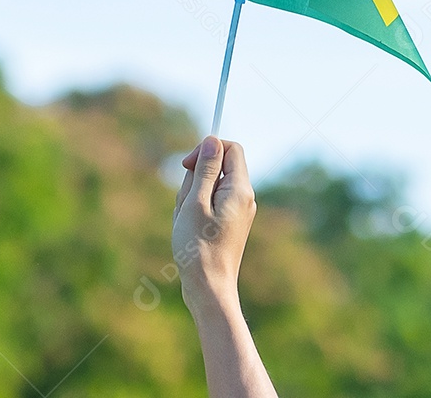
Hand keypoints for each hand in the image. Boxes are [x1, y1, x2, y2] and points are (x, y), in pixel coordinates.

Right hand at [172, 136, 256, 312]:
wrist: (209, 289)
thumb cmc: (198, 247)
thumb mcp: (195, 202)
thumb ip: (206, 169)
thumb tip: (213, 140)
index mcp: (240, 190)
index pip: (230, 148)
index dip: (208, 148)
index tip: (187, 164)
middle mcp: (244, 198)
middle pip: (218, 166)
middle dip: (195, 176)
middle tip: (186, 202)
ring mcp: (238, 211)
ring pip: (210, 185)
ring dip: (192, 195)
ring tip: (186, 220)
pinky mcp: (229, 223)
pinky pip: (210, 202)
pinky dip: (195, 208)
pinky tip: (188, 228)